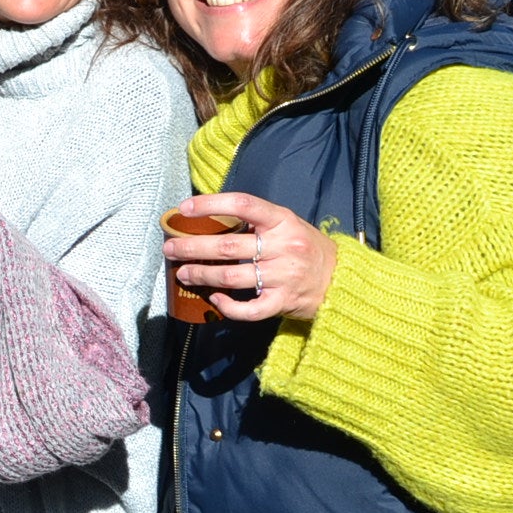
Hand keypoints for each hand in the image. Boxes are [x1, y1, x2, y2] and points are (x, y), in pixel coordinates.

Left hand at [164, 192, 340, 322]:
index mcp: (283, 221)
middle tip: (170, 249)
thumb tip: (210, 220)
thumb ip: (256, 223)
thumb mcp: (288, 226)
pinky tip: (215, 300)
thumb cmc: (306, 249)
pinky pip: (249, 309)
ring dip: (201, 276)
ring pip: (231, 277)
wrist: (342, 280)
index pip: (244, 205)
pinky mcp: (284, 302)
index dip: (211, 204)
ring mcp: (285, 276)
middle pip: (227, 247)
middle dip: (192, 248)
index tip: (184, 209)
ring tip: (183, 273)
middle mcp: (284, 247)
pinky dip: (228, 306)